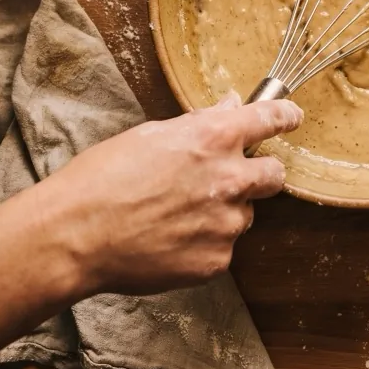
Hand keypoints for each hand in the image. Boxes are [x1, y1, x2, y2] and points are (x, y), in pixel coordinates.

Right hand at [42, 95, 301, 295]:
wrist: (75, 234)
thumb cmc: (103, 178)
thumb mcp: (151, 135)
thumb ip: (199, 123)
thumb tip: (230, 107)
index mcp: (214, 138)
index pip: (270, 119)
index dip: (285, 116)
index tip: (292, 117)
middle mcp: (230, 179)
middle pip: (275, 175)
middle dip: (261, 174)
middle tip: (233, 179)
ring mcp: (226, 223)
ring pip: (243, 215)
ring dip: (222, 212)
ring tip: (175, 216)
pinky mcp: (216, 260)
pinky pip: (222, 247)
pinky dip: (203, 244)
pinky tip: (168, 240)